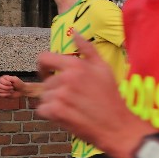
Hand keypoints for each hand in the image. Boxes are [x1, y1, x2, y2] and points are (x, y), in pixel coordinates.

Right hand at [0, 74, 25, 98]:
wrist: (22, 90)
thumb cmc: (19, 84)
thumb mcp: (15, 79)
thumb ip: (9, 78)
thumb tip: (5, 79)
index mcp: (4, 78)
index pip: (0, 80)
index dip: (5, 82)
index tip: (11, 83)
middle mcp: (2, 83)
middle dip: (7, 87)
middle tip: (12, 87)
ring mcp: (2, 89)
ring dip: (7, 91)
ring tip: (11, 90)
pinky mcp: (3, 94)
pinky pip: (0, 94)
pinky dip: (6, 94)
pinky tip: (10, 93)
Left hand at [36, 37, 139, 157]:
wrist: (116, 125)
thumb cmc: (111, 97)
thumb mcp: (103, 68)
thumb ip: (88, 49)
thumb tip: (75, 32)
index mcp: (76, 65)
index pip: (44, 58)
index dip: (43, 67)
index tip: (48, 75)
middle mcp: (66, 78)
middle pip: (46, 83)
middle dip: (55, 91)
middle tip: (73, 99)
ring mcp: (60, 95)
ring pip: (44, 97)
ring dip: (54, 104)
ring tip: (73, 108)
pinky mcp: (56, 111)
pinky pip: (42, 110)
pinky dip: (51, 115)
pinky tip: (67, 116)